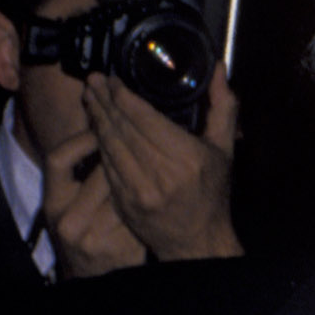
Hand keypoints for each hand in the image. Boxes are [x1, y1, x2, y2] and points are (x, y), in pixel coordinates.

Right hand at [42, 124, 147, 279]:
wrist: (93, 277)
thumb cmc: (84, 230)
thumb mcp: (68, 204)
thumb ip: (79, 172)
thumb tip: (100, 122)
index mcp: (53, 203)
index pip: (59, 159)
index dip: (80, 138)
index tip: (100, 124)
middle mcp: (69, 222)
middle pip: (99, 174)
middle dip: (119, 152)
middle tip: (135, 132)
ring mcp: (96, 238)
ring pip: (123, 193)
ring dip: (138, 173)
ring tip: (151, 154)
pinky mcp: (122, 249)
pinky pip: (139, 212)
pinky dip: (147, 197)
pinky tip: (157, 184)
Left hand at [79, 61, 241, 262]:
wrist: (197, 244)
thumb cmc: (212, 196)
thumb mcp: (224, 151)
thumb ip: (223, 107)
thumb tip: (219, 69)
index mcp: (186, 157)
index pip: (143, 117)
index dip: (123, 96)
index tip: (113, 81)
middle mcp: (161, 174)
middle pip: (122, 128)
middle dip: (104, 102)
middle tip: (93, 82)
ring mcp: (140, 190)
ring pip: (110, 146)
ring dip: (97, 120)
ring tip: (90, 99)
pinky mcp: (125, 203)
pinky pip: (107, 167)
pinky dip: (99, 146)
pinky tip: (95, 129)